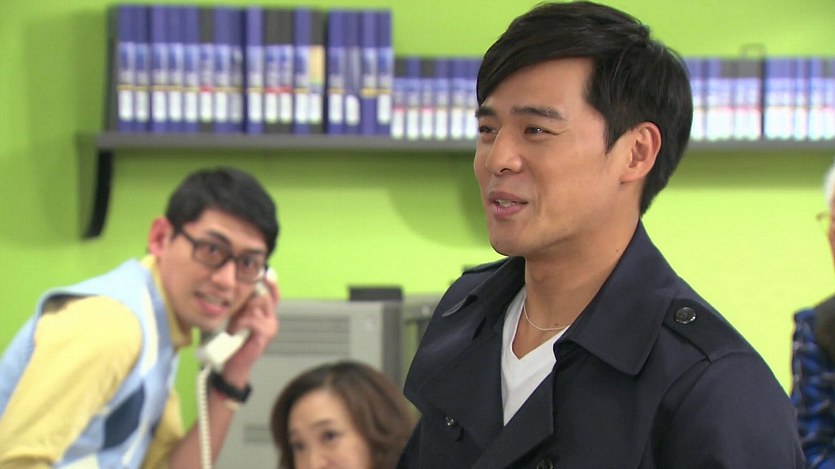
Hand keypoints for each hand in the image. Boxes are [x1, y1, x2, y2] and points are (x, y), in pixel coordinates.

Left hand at [222, 271, 279, 385]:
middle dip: (249, 296)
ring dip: (242, 311)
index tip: (265, 272)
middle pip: (265, 294)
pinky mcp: (266, 333)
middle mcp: (271, 318)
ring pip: (259, 304)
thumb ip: (240, 306)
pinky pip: (253, 318)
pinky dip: (241, 322)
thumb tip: (233, 289)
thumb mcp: (235, 319)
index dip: (270, 282)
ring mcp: (271, 326)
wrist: (233, 366)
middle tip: (236, 305)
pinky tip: (234, 330)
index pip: (272, 293)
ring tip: (233, 323)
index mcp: (265, 314)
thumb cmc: (232, 342)